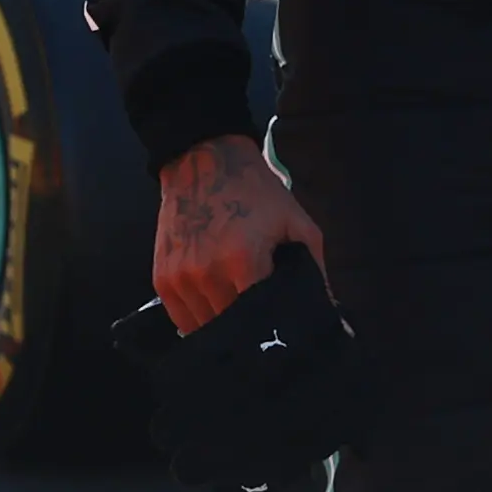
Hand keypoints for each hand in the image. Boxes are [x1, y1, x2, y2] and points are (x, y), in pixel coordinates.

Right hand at [153, 134, 325, 332]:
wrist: (206, 163)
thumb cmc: (257, 194)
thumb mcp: (297, 224)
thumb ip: (314, 269)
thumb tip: (328, 310)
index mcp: (243, 261)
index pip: (260, 317)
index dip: (274, 325)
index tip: (284, 328)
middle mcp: (206, 274)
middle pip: (232, 325)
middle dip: (250, 326)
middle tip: (264, 320)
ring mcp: (180, 278)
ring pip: (205, 326)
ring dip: (224, 324)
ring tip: (239, 310)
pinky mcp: (162, 280)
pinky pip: (182, 318)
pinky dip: (200, 319)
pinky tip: (215, 308)